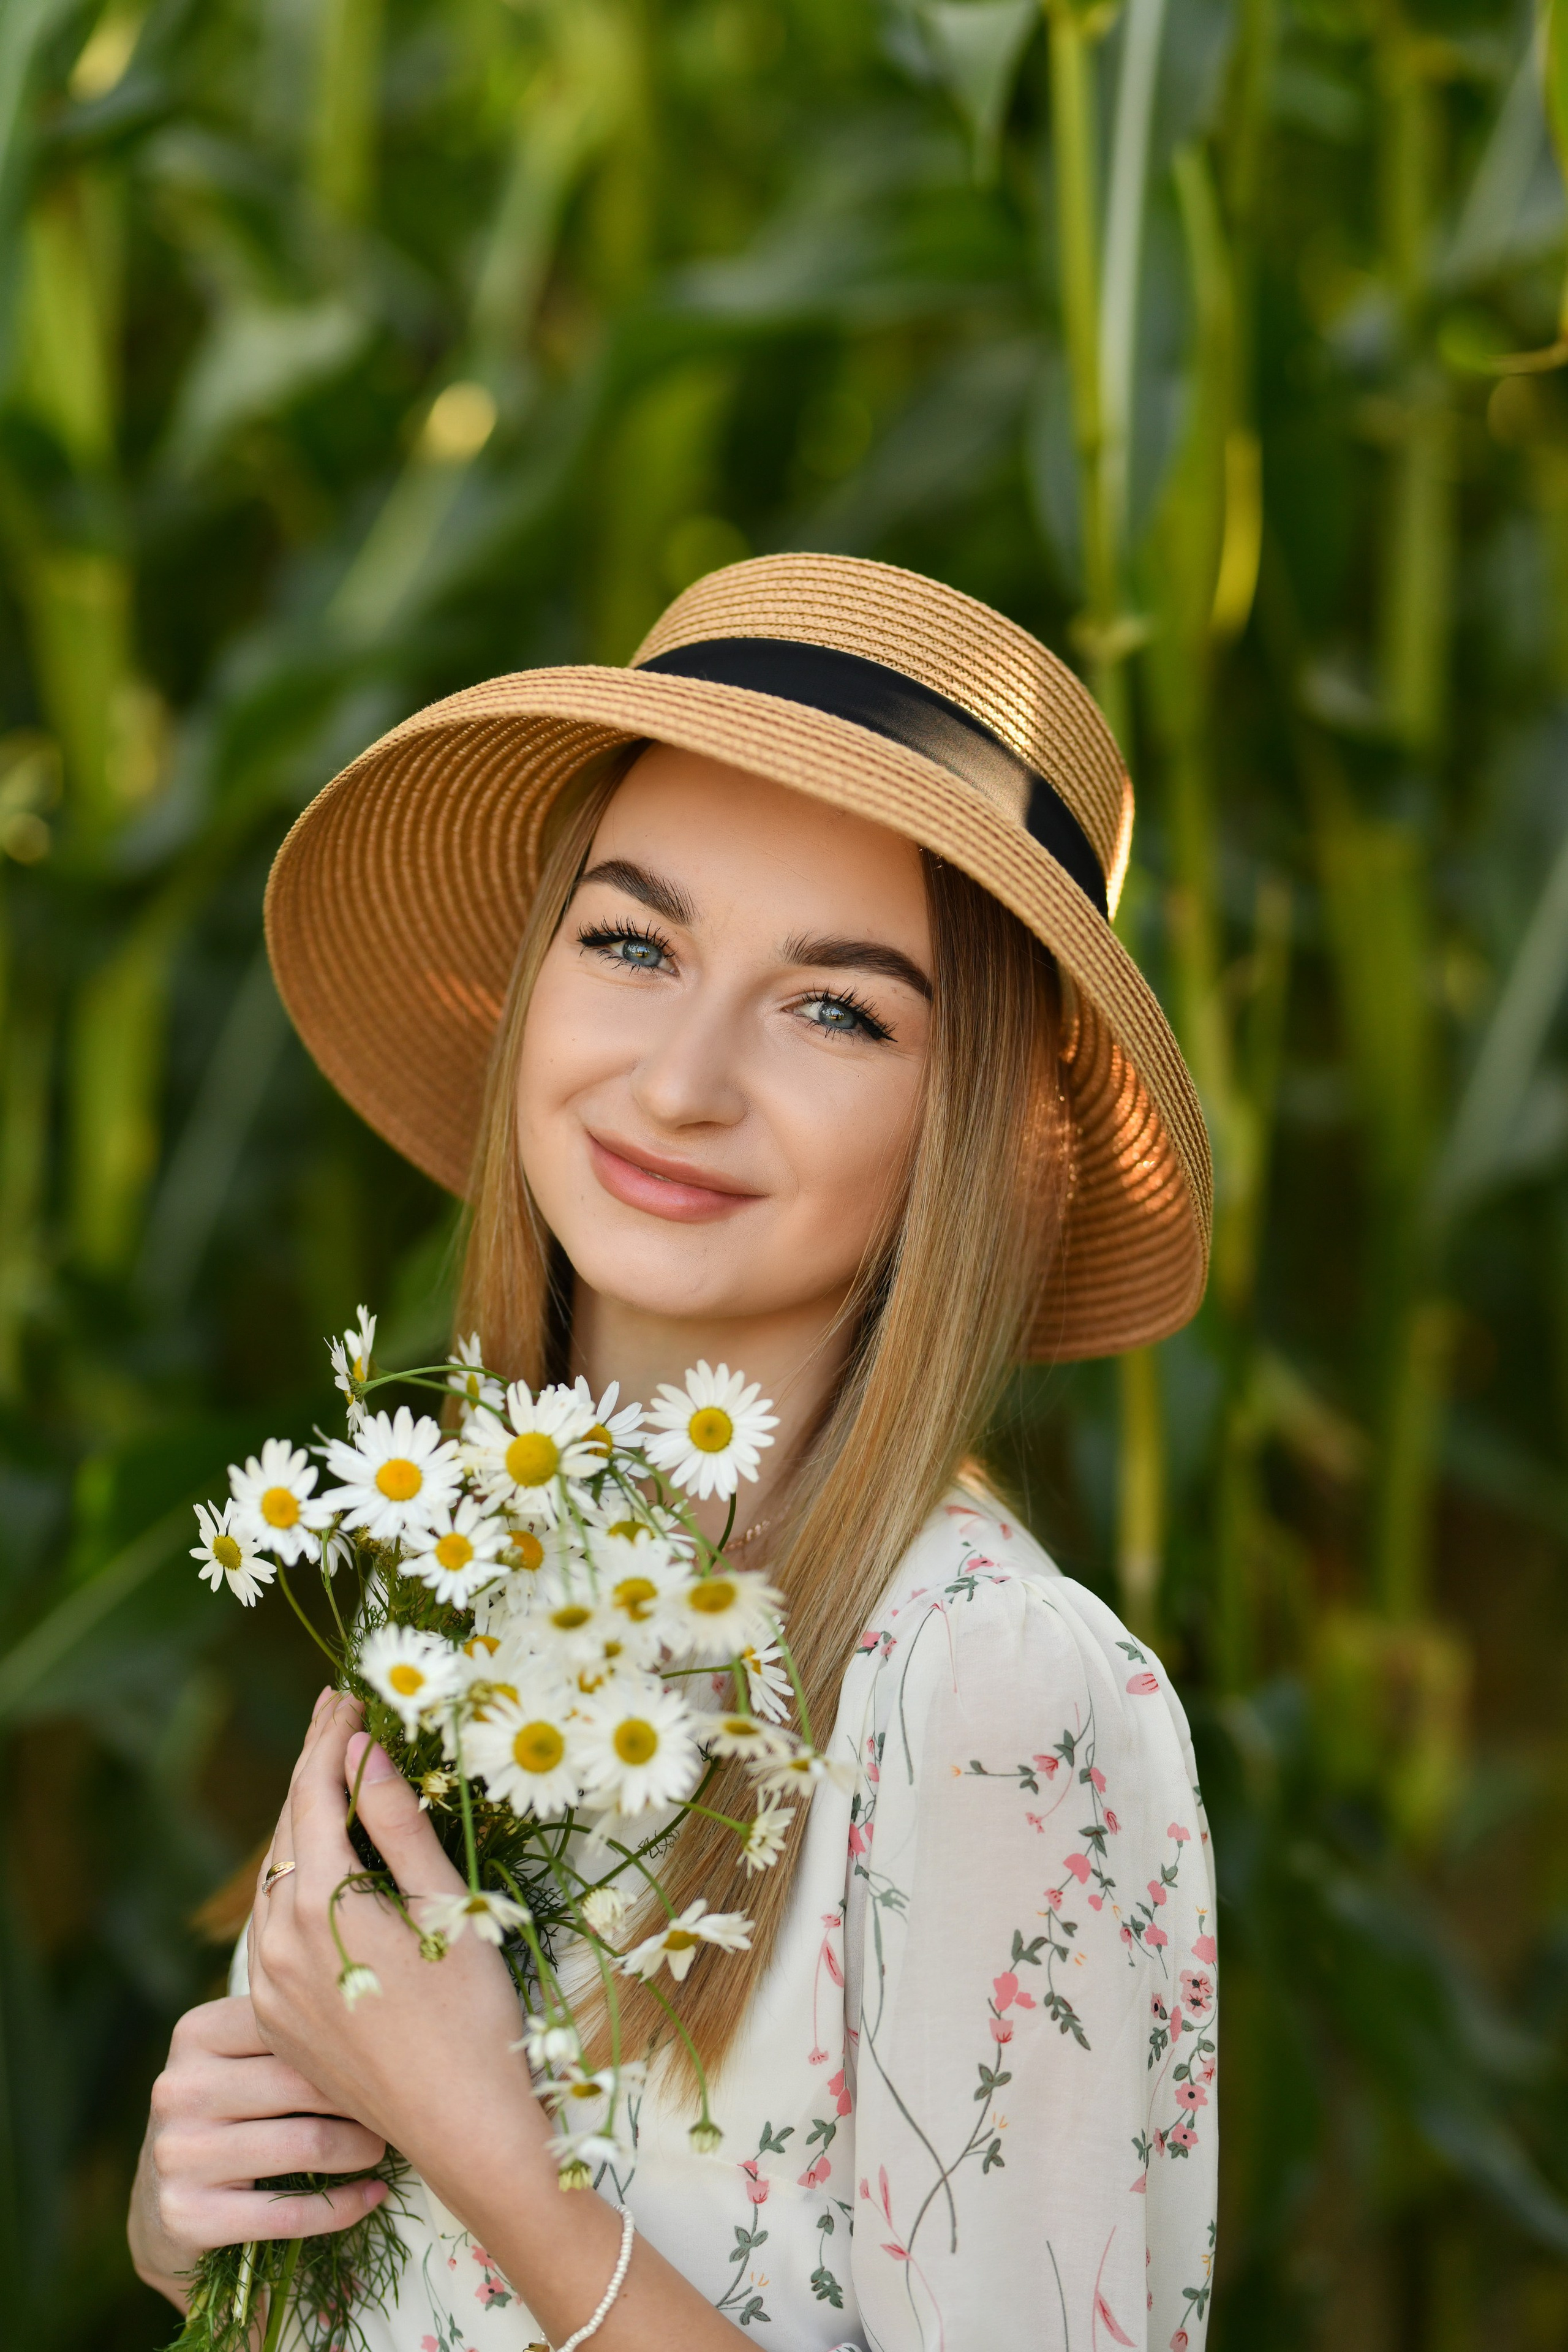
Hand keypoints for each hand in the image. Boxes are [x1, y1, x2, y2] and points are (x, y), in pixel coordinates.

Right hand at [128, 1994, 386, 2310]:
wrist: (163, 2208)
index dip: (352, 2044)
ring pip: (306, 2144)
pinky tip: (372, 2196)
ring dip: (362, 2150)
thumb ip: (291, 2028)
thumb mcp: (242, 2060)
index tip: (393, 2055)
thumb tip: (392, 2007)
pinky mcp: (186, 2216)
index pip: (293, 2027)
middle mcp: (179, 2089)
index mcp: (196, 2033)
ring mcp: (177, 2155)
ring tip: (382, 2147)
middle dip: (364, 2099)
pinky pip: (290, 2212)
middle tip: (398, 2106)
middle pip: (304, 2084)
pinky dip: (343, 2206)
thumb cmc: (230, 2114)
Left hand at [245, 1690, 544, 2176]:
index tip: (348, 1696)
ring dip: (301, 1821)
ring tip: (330, 1773)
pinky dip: (296, 1878)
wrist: (463, 2127)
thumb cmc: (473, 2013)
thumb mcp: (448, 1905)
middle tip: (337, 1714)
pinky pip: (274, 1929)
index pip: (311, 1796)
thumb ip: (400, 1826)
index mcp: (315, 1908)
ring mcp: (268, 1989)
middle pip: (285, 1831)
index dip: (329, 1739)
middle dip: (311, 1767)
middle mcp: (274, 1946)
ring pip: (275, 1880)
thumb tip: (368, 1753)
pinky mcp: (277, 2020)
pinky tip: (321, 1861)